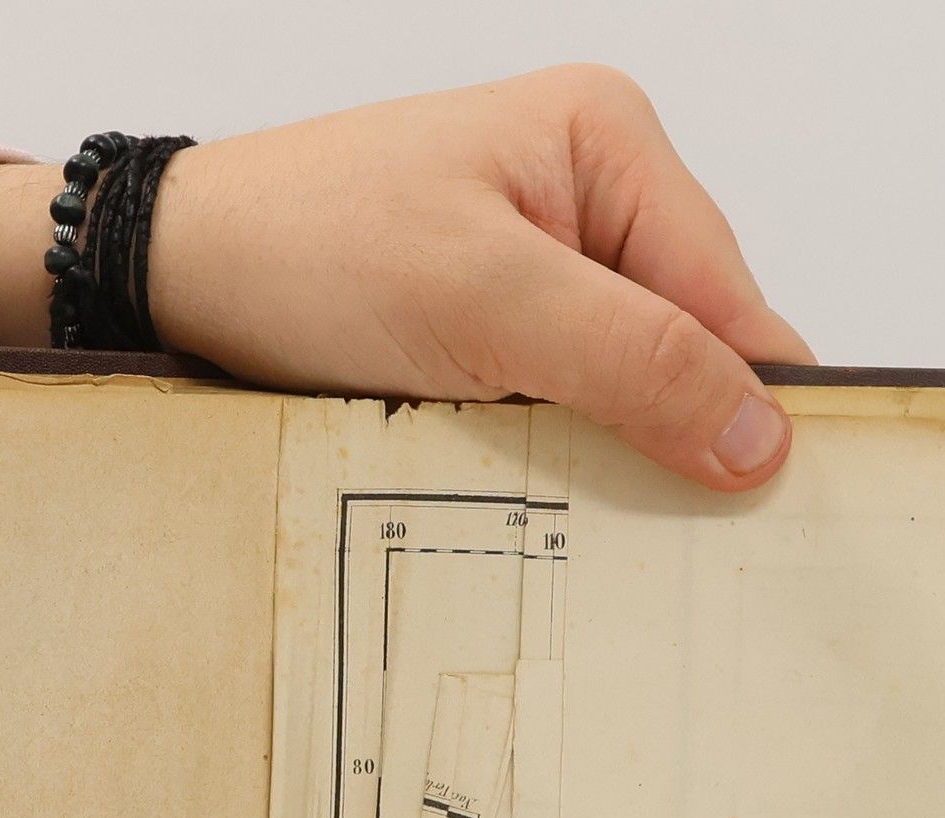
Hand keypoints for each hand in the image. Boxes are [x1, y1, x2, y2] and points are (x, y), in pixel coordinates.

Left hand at [0, 66, 813, 490]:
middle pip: (691, 348)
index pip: (735, 301)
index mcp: (613, 148)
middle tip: (660, 542)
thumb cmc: (312, 254)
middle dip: (675, 438)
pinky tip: (536, 496)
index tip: (757, 520)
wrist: (182, 275)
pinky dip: (559, 457)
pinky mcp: (498, 327)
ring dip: (611, 458)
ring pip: (629, 389)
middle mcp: (592, 198)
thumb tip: (762, 439)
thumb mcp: (485, 302)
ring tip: (582, 519)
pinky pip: (568, 406)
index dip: (751, 411)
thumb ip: (633, 361)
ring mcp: (545, 266)